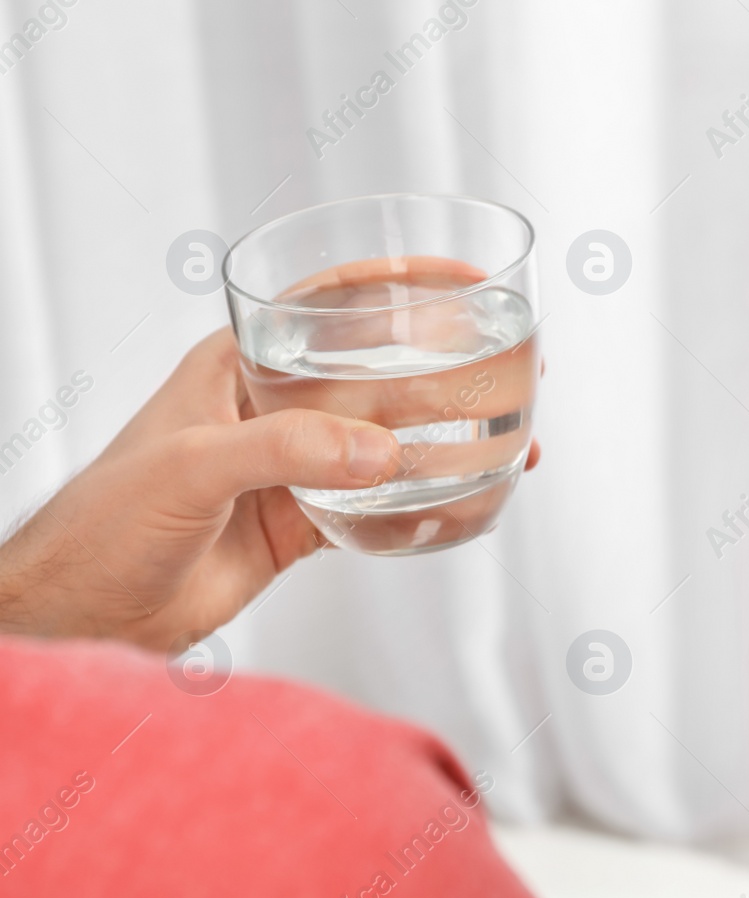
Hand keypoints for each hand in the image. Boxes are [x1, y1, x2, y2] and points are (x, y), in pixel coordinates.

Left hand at [0, 329, 537, 651]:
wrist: (85, 616)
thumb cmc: (103, 524)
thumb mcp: (190, 468)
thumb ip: (284, 451)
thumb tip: (381, 452)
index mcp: (239, 365)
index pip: (328, 306)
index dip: (397, 287)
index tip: (462, 282)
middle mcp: (274, 408)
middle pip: (379, 373)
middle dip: (449, 367)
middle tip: (513, 368)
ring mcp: (293, 468)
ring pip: (391, 440)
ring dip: (451, 440)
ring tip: (514, 441)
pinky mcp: (302, 523)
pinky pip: (381, 505)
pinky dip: (428, 503)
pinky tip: (467, 502)